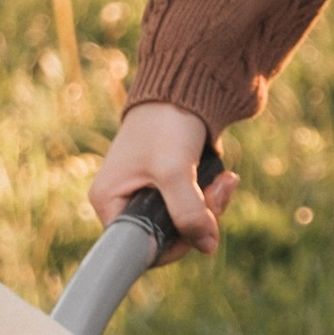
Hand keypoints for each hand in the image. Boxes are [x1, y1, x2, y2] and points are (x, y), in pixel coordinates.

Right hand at [88, 100, 233, 257]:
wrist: (183, 86)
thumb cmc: (166, 124)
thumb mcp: (175, 170)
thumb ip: (188, 212)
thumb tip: (207, 246)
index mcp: (109, 201)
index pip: (141, 247)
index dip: (175, 246)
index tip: (200, 227)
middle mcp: (123, 202)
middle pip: (167, 237)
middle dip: (200, 220)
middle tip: (220, 190)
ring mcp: (146, 195)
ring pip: (184, 224)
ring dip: (211, 207)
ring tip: (225, 179)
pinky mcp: (168, 187)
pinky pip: (192, 208)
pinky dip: (210, 197)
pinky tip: (222, 177)